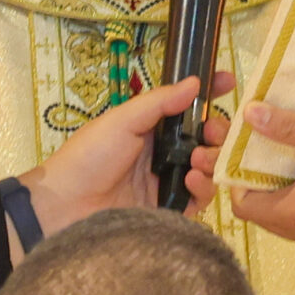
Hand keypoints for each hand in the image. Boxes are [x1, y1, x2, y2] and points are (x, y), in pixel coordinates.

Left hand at [21, 74, 232, 235]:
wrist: (66, 207)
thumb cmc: (89, 156)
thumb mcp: (122, 120)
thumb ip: (159, 102)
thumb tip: (196, 82)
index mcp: (152, 128)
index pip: (188, 107)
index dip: (210, 94)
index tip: (229, 82)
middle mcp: (164, 154)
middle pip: (206, 139)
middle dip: (218, 131)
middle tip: (213, 131)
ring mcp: (169, 183)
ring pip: (209, 168)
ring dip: (212, 158)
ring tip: (199, 158)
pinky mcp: (171, 212)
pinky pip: (200, 199)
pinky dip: (203, 188)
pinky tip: (193, 181)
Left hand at [225, 104, 294, 249]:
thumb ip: (287, 128)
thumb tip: (249, 113)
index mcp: (292, 213)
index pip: (242, 205)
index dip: (234, 178)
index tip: (239, 150)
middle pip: (261, 210)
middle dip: (253, 178)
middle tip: (256, 146)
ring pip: (285, 213)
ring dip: (278, 186)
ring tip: (282, 153)